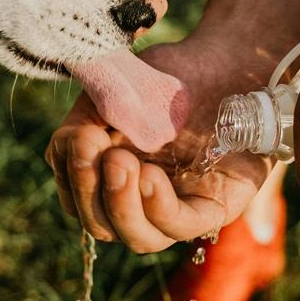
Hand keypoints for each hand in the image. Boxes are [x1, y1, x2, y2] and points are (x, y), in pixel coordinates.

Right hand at [46, 33, 276, 252]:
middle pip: (100, 224)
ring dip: (121, 204)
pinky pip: (181, 227)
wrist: (228, 63)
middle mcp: (141, 198)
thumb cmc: (171, 76)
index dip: (71, 176)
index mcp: (112, 174)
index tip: (76, 137)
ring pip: (138, 237)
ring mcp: (177, 207)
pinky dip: (158, 207)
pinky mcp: (213, 207)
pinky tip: (149, 177)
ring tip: (122, 163)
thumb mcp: (119, 88)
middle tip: (95, 149)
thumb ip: (89, 114)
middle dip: (89, 191)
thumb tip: (71, 143)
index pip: (77, 199)